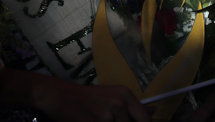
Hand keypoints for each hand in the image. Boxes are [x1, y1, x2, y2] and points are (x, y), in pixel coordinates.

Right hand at [27, 75, 149, 121]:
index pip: (144, 121)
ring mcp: (106, 116)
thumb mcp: (112, 96)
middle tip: (104, 118)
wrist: (60, 96)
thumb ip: (134, 107)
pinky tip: (90, 121)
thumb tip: (154, 111)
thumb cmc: (87, 98)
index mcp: (125, 95)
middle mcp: (118, 104)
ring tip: (95, 119)